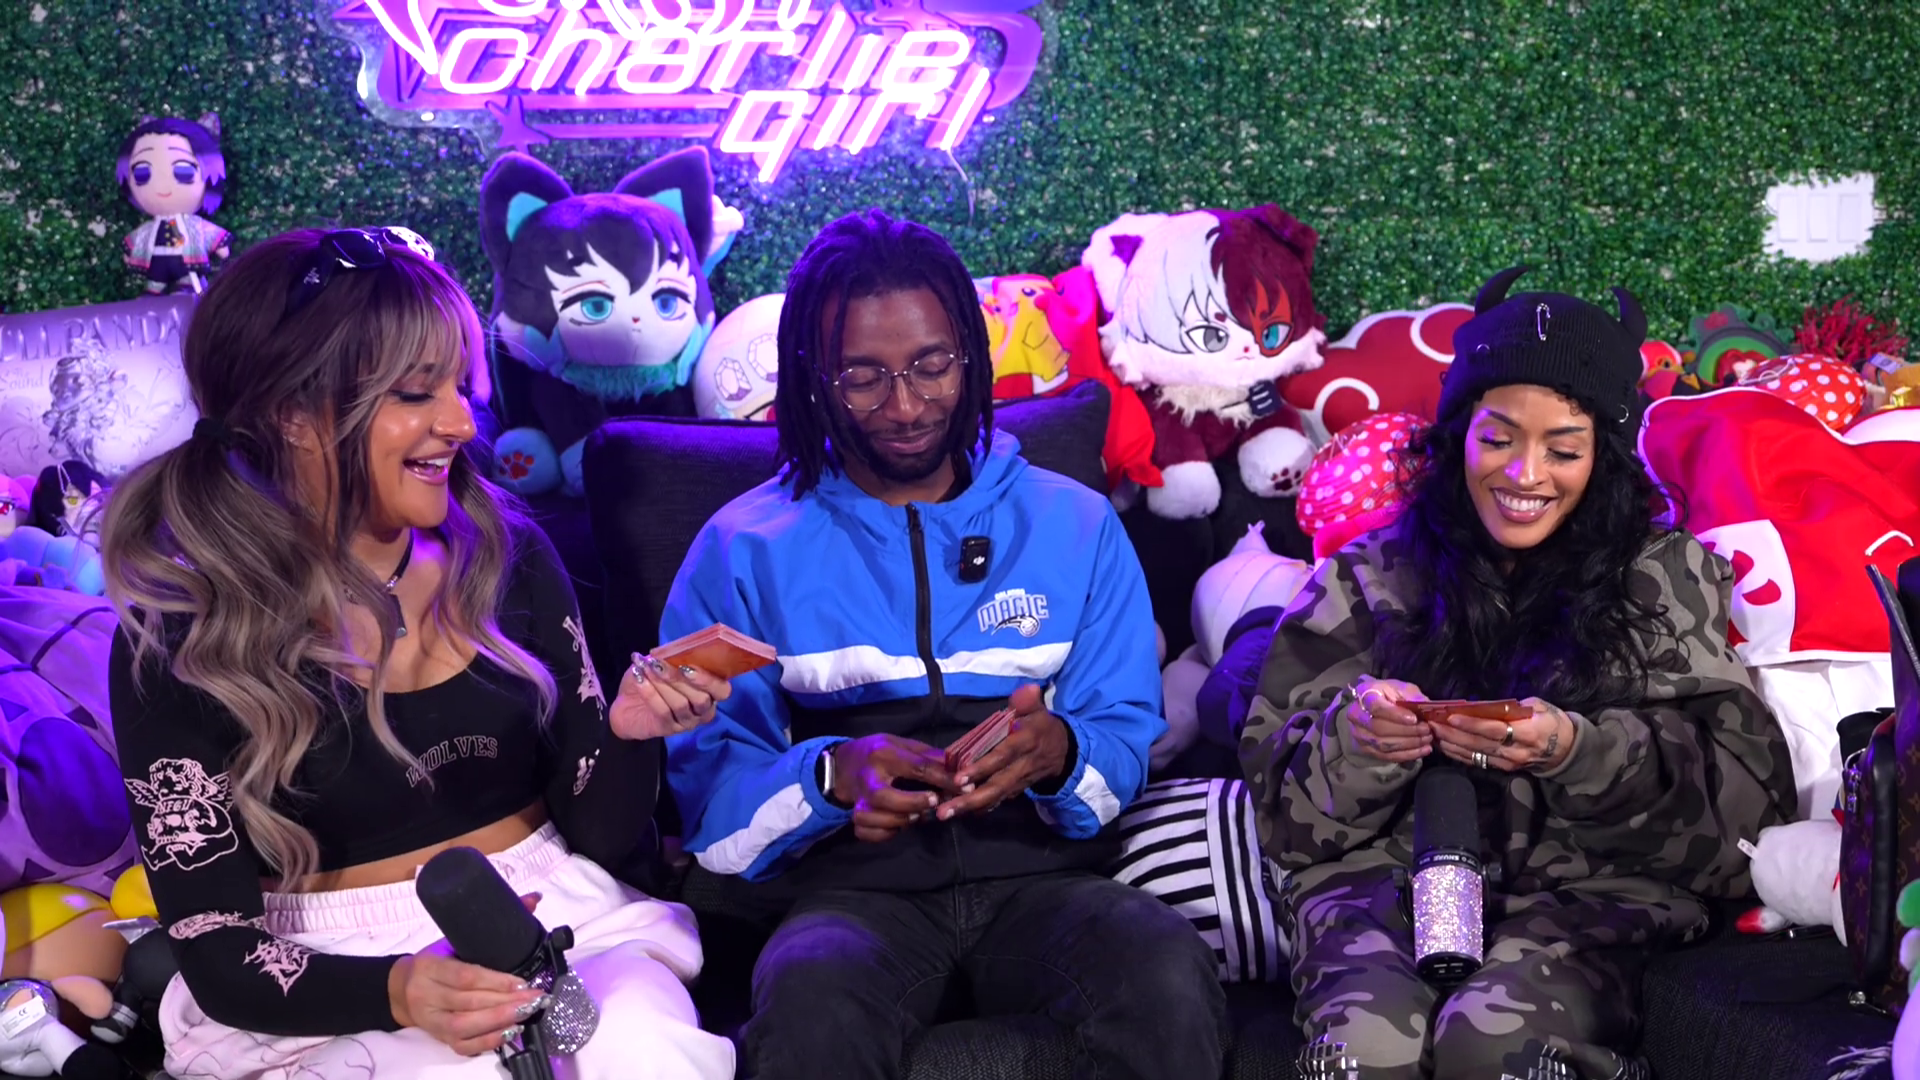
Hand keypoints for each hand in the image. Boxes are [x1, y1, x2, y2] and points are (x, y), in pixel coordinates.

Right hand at [389, 893, 546, 1054]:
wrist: (399, 988)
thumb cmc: (433, 960)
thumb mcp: (452, 938)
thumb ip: (490, 923)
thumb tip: (534, 899)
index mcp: (428, 966)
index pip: (464, 976)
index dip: (495, 981)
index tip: (522, 982)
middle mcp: (425, 995)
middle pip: (468, 1002)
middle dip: (506, 1002)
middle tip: (535, 998)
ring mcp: (430, 1020)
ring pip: (466, 1026)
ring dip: (500, 1021)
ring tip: (527, 1012)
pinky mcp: (437, 1037)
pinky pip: (463, 1046)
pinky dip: (489, 1041)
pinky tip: (511, 1031)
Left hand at [609, 653, 730, 739]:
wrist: (626, 704)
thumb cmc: (651, 680)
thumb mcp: (662, 664)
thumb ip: (672, 657)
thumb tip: (670, 649)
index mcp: (710, 692)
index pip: (722, 690)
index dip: (709, 680)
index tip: (687, 666)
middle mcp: (703, 710)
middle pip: (701, 699)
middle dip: (680, 680)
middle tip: (659, 664)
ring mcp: (687, 722)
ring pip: (681, 705)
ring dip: (663, 684)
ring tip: (646, 668)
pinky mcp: (669, 729)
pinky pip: (663, 712)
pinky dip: (650, 694)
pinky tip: (640, 680)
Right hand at [830, 735, 958, 842]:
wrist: (840, 765)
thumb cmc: (878, 752)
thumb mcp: (901, 744)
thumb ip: (928, 756)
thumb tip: (957, 767)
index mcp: (884, 754)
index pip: (917, 768)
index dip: (943, 779)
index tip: (964, 787)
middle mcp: (868, 778)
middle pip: (885, 797)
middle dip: (913, 803)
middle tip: (934, 802)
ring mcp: (857, 800)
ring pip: (873, 817)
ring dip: (898, 821)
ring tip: (916, 817)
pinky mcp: (852, 816)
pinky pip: (865, 832)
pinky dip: (883, 833)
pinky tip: (896, 826)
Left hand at [935, 684, 1071, 819]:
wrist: (1063, 751)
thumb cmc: (1041, 726)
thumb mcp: (1038, 710)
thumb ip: (1028, 701)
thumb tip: (1027, 690)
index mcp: (1026, 742)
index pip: (1003, 755)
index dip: (983, 767)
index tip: (960, 778)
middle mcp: (1022, 765)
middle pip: (996, 785)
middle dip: (970, 799)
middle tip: (944, 810)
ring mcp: (1018, 780)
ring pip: (994, 796)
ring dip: (969, 807)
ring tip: (944, 814)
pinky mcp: (1015, 789)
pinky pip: (997, 800)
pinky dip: (979, 807)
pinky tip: (959, 813)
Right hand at [1343, 676, 1432, 763]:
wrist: (1373, 707)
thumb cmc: (1390, 695)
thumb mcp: (1402, 688)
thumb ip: (1413, 697)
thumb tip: (1427, 709)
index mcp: (1364, 695)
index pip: (1376, 707)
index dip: (1395, 715)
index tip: (1414, 719)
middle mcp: (1356, 715)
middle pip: (1379, 728)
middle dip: (1407, 731)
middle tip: (1426, 730)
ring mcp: (1359, 734)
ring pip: (1383, 744)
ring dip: (1409, 744)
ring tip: (1427, 739)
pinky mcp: (1366, 749)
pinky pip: (1387, 756)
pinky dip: (1407, 755)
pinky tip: (1423, 750)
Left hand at [1430, 697, 1574, 772]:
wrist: (1566, 749)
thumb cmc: (1552, 721)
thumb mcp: (1538, 707)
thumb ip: (1513, 708)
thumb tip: (1486, 706)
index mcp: (1528, 733)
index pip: (1495, 730)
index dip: (1472, 725)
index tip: (1451, 717)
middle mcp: (1516, 751)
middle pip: (1479, 744)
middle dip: (1453, 734)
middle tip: (1432, 723)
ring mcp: (1508, 762)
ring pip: (1475, 755)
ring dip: (1451, 745)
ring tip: (1433, 733)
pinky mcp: (1503, 768)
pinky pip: (1477, 761)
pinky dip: (1458, 754)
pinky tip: (1444, 745)